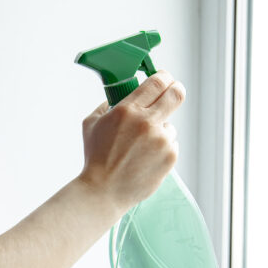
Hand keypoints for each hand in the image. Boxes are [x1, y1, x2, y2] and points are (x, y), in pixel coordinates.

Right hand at [79, 71, 183, 213]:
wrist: (103, 191)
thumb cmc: (95, 158)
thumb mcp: (91, 123)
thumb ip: (106, 105)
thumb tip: (119, 94)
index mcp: (127, 110)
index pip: (157, 81)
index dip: (164, 77)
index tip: (164, 78)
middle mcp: (147, 122)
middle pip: (176, 93)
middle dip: (176, 89)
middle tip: (173, 92)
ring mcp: (161, 140)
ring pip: (170, 125)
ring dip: (160, 130)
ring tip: (141, 147)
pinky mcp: (170, 157)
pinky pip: (171, 144)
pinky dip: (161, 148)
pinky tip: (145, 158)